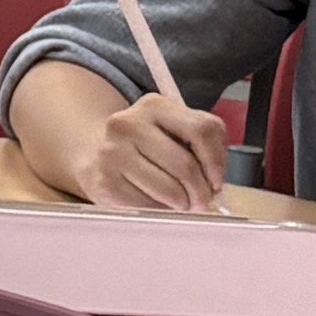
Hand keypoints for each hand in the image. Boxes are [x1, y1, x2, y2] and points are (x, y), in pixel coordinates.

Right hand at [84, 93, 231, 215]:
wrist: (97, 155)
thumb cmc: (148, 147)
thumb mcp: (173, 131)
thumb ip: (200, 145)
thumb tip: (213, 184)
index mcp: (155, 106)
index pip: (202, 130)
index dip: (217, 161)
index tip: (217, 181)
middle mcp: (129, 123)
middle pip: (184, 164)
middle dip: (201, 190)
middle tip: (202, 202)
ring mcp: (112, 152)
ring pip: (168, 188)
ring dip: (183, 203)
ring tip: (182, 204)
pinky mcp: (104, 181)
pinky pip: (147, 204)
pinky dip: (160, 210)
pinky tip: (158, 204)